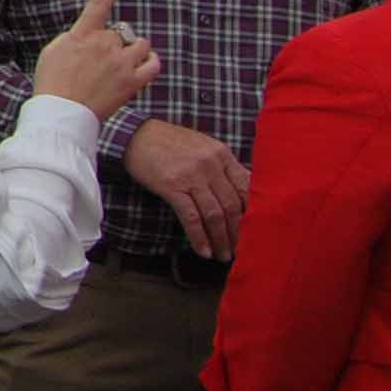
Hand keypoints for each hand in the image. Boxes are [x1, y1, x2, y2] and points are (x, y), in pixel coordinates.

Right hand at [31, 0, 162, 120]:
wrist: (61, 112)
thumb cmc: (52, 82)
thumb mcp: (53, 50)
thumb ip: (74, 37)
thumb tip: (90, 34)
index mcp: (82, 34)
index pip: (99, 2)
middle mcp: (104, 45)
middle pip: (119, 31)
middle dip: (113, 42)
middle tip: (99, 62)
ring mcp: (121, 63)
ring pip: (140, 44)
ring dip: (133, 50)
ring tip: (121, 63)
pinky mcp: (132, 82)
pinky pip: (153, 63)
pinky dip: (151, 61)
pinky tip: (144, 64)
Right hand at [125, 118, 251, 258]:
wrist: (135, 135)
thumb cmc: (169, 142)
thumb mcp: (202, 146)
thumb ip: (222, 166)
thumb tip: (242, 191)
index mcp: (222, 154)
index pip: (246, 188)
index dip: (254, 213)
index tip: (255, 231)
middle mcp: (210, 165)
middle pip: (232, 205)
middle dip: (238, 233)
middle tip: (240, 250)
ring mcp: (191, 176)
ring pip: (215, 214)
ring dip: (221, 239)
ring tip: (223, 255)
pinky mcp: (171, 186)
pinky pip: (191, 217)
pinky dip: (199, 237)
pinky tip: (204, 251)